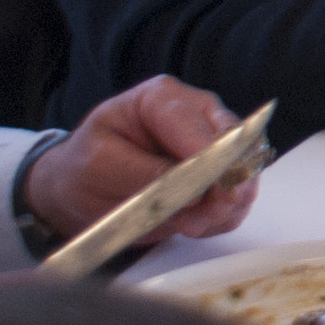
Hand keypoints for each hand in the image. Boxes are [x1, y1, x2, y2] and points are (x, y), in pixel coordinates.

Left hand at [25, 77, 259, 249]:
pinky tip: (195, 224)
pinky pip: (238, 196)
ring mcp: (212, 143)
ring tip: (191, 226)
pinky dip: (223, 216)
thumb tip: (194, 189)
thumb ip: (146, 172)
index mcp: (163, 98)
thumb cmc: (84, 167)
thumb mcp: (101, 164)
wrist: (79, 189)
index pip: (200, 125)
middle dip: (226, 184)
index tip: (209, 192)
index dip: (210, 159)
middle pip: (236, 143)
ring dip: (225, 205)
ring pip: (245, 171)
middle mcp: (197, 114)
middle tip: (202, 217)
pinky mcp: (218, 173)